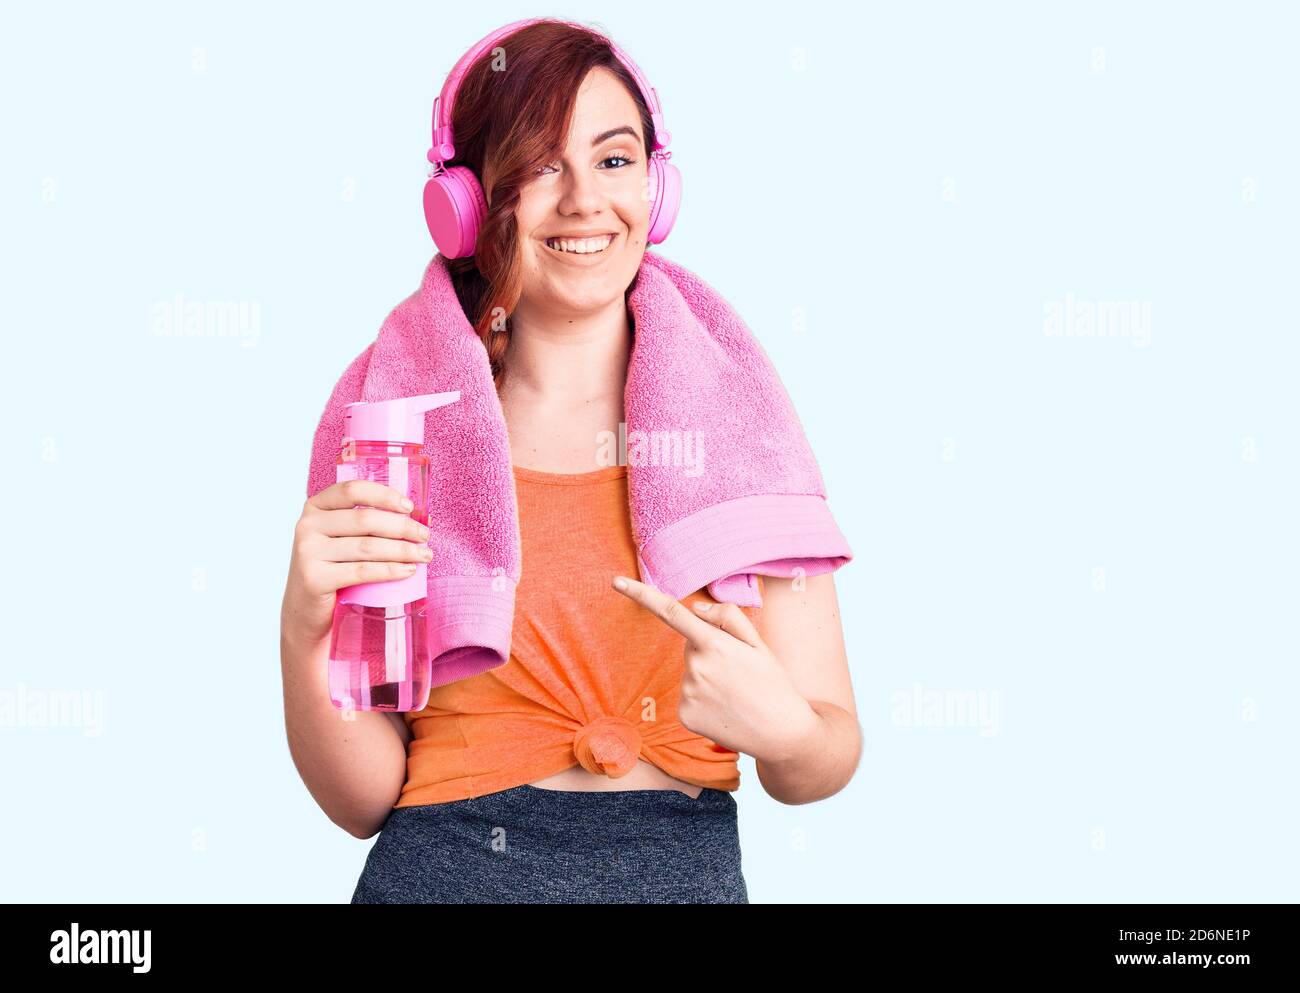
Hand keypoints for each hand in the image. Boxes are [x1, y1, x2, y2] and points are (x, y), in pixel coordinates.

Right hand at [282, 480, 431, 644]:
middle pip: (365, 520)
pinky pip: (362, 571)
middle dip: (402, 528)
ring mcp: (308, 552)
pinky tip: (408, 571)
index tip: (409, 507)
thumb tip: (415, 517)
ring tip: (424, 555)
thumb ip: (363, 523)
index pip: (352, 490)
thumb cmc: (332, 569)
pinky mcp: (314, 578)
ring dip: (402, 551)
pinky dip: (390, 570)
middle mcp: (307, 526)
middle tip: (424, 537)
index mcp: (315, 507)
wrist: (306, 609)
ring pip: (367, 547)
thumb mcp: (339, 539)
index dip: (384, 496)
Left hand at [610, 575, 819, 762]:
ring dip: (708, 677)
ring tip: (735, 693)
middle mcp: (695, 668)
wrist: (782, 733)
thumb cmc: (772, 683)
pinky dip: (704, 699)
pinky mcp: (684, 715)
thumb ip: (727, 617)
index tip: (616, 582)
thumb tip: (697, 609)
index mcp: (714, 644)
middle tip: (738, 671)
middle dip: (710, 651)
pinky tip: (725, 709)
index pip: (671, 612)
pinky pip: (688, 696)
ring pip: (690, 672)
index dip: (642, 595)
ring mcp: (687, 694)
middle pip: (691, 646)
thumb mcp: (759, 643)